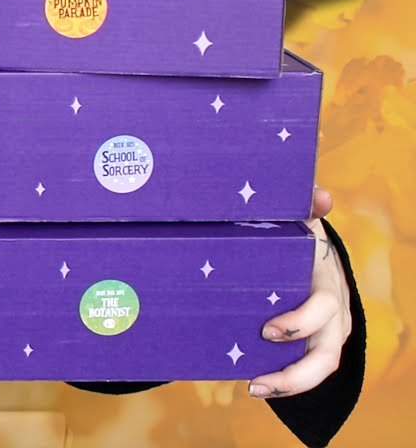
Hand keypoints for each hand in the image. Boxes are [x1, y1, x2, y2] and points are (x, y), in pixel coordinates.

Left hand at [247, 187, 351, 398]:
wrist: (309, 252)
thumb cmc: (299, 235)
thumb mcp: (300, 220)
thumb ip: (305, 207)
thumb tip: (320, 196)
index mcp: (328, 283)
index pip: (324, 309)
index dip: (300, 323)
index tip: (266, 330)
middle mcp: (334, 314)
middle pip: (326, 354)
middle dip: (296, 373)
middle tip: (256, 380)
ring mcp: (327, 332)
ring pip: (320, 368)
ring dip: (288, 384)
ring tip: (252, 388)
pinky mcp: (313, 342)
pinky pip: (304, 367)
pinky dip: (282, 379)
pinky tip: (251, 381)